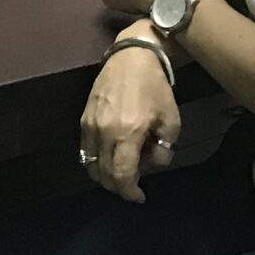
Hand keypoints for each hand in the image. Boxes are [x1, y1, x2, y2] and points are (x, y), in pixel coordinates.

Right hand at [82, 43, 179, 201]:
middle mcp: (104, 132)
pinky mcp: (84, 118)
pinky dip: (95, 159)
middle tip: (131, 186)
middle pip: (103, 174)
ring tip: (120, 171)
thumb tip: (154, 163)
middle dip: (118, 186)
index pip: (122, 175)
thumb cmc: (156, 88)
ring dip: (104, 175)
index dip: (130, 192)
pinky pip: (85, 149)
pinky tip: (109, 155)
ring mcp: (90, 125)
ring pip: (90, 164)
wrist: (133, 57)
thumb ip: (163, 148)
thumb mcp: (171, 120)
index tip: (139, 196)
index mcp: (127, 133)